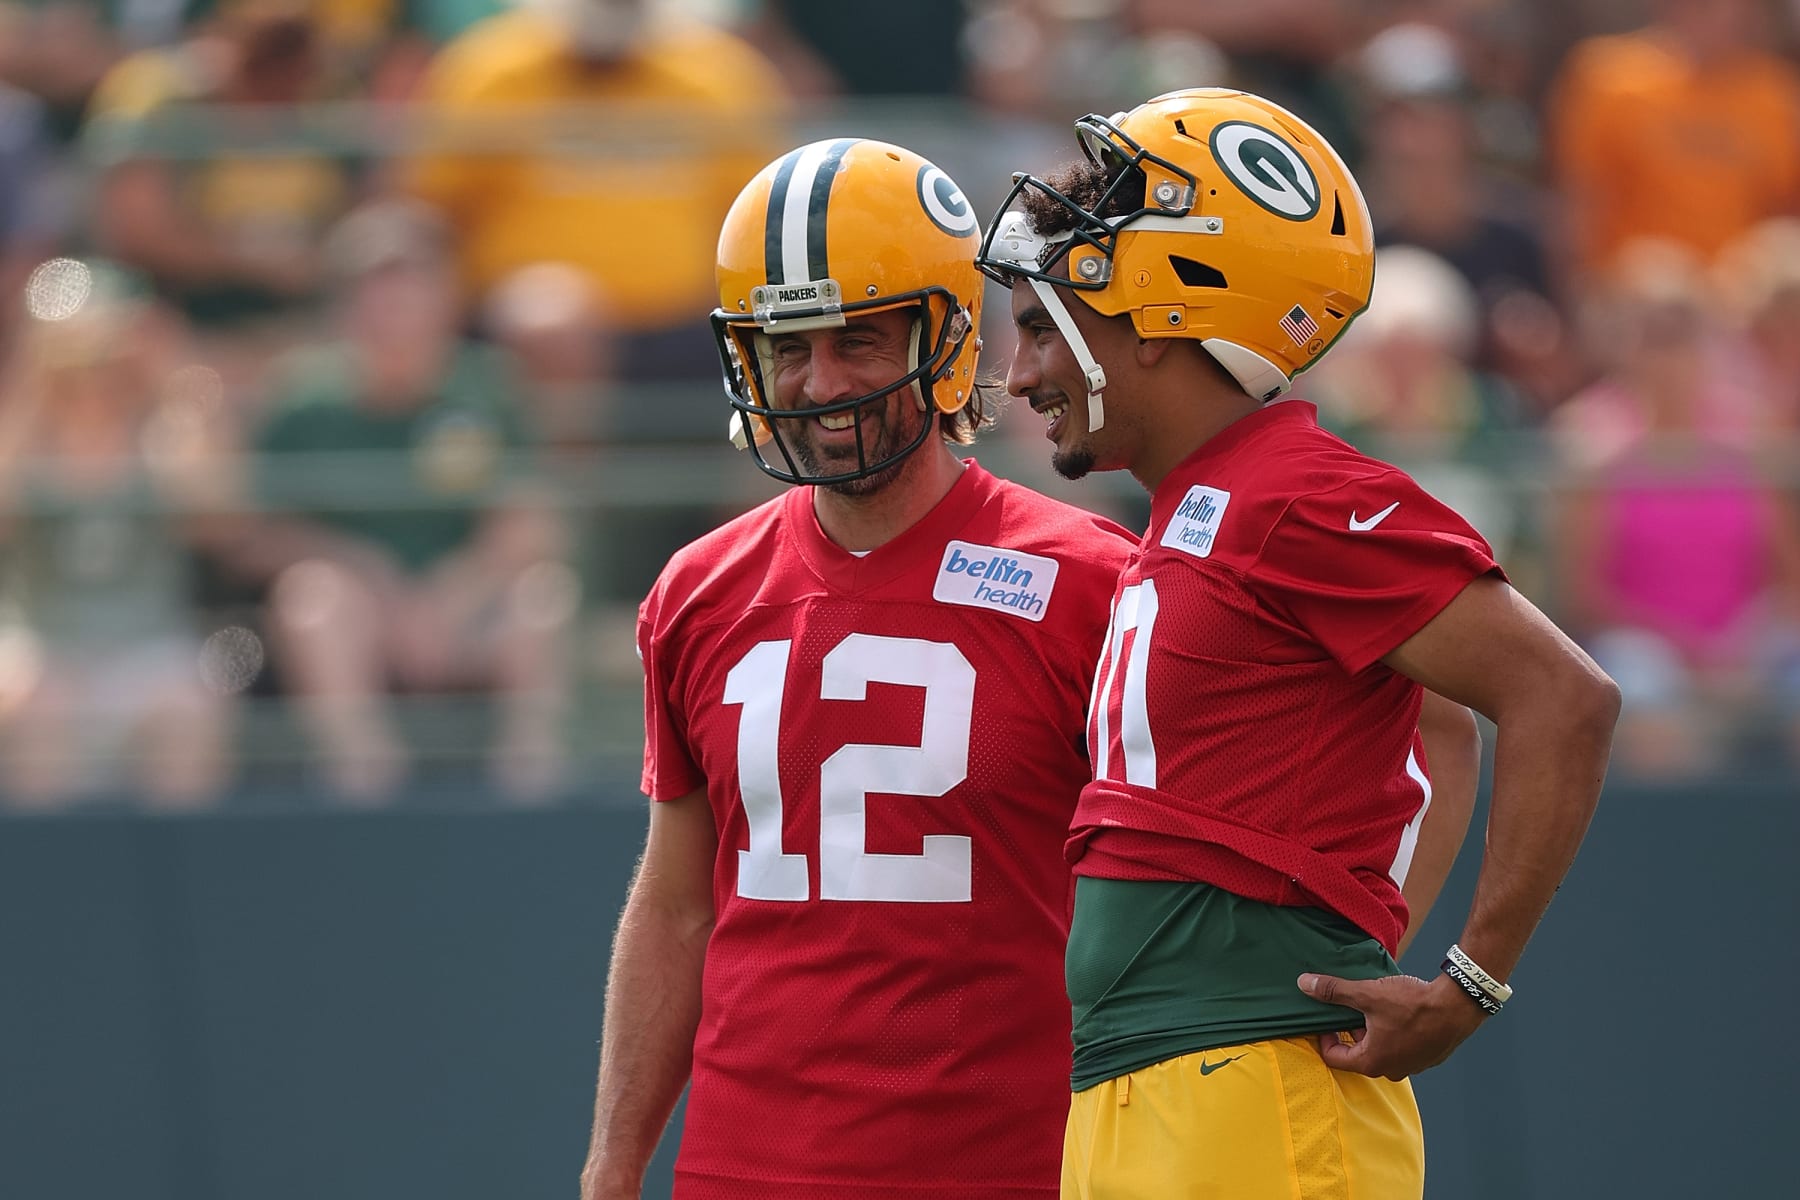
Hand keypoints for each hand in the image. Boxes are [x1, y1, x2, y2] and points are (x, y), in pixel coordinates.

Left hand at [1295, 971, 1487, 1080]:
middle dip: (1350, 1032)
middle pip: (1357, 1055)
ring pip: (1381, 1051)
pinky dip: (1394, 1035)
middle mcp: (1391, 1071)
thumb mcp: (1367, 994)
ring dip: (1373, 1033)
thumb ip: (1333, 991)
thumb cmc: (1413, 1004)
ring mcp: (1411, 1066)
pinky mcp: (1427, 1058)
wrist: (1458, 1005)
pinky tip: (1398, 1013)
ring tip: (1375, 1008)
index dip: (1325, 1036)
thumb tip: (1304, 984)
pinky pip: (1401, 1049)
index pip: (1334, 1058)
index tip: (1329, 1018)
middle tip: (1351, 1009)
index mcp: (1372, 1062)